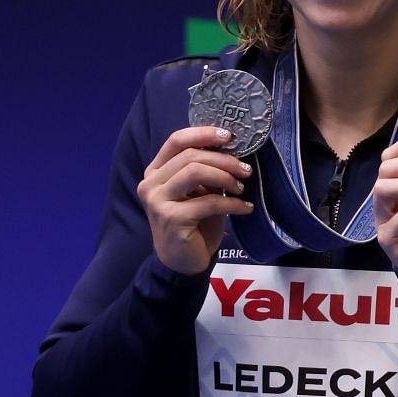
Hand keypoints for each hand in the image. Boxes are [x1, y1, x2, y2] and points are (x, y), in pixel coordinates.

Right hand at [139, 126, 254, 274]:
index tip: (229, 136)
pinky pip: (209, 201)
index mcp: (156, 171)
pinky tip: (245, 208)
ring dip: (226, 177)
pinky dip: (232, 203)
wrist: (183, 262)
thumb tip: (231, 149)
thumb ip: (206, 172)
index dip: (203, 134)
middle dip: (224, 160)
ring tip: (242, 188)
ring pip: (196, 172)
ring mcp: (158, 201)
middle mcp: (151, 183)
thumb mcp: (199, 192)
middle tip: (246, 170)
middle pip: (191, 156)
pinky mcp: (172, 219)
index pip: (176, 141)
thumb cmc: (193, 224)